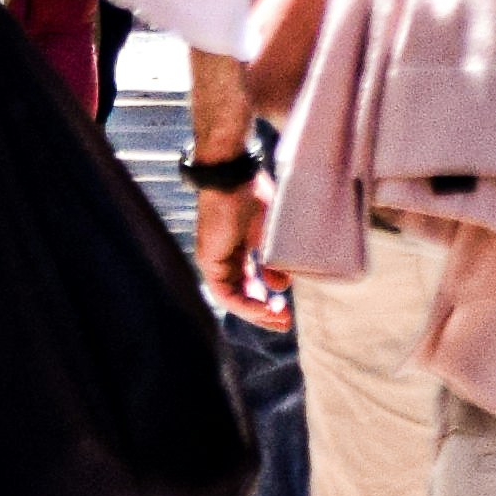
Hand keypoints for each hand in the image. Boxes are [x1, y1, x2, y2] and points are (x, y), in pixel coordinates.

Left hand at [193, 184, 289, 328]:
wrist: (231, 173)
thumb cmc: (251, 191)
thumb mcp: (269, 231)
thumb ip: (273, 258)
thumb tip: (281, 284)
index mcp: (237, 248)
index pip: (250, 282)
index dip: (267, 299)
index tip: (286, 308)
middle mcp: (224, 257)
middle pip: (241, 294)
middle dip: (263, 312)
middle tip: (285, 322)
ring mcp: (214, 259)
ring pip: (233, 297)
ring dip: (256, 313)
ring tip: (278, 319)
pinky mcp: (209, 260)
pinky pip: (225, 293)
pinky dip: (245, 304)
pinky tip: (263, 309)